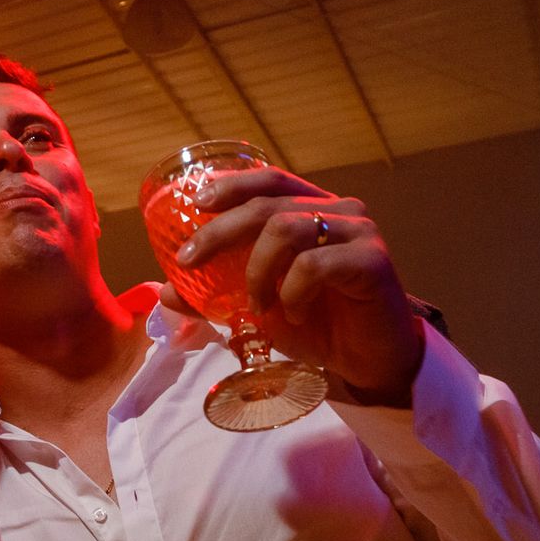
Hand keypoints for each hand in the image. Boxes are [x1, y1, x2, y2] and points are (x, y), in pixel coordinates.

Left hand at [173, 167, 423, 404]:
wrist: (366, 360)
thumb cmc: (316, 324)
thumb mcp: (256, 308)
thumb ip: (214, 297)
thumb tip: (166, 292)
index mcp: (310, 209)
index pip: (269, 180)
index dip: (231, 185)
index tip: (196, 204)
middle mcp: (337, 210)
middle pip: (267, 204)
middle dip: (220, 231)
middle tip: (191, 262)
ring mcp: (358, 231)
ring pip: (287, 229)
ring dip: (257, 270)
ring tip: (257, 306)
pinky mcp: (374, 260)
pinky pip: (316, 264)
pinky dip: (292, 291)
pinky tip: (293, 314)